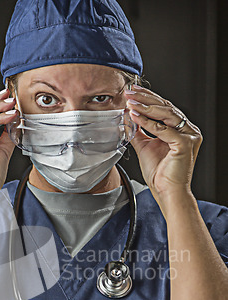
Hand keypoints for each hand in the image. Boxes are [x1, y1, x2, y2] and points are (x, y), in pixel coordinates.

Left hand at [124, 85, 201, 206]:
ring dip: (146, 106)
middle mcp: (188, 130)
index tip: (132, 92)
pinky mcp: (185, 144)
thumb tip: (127, 116)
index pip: (164, 108)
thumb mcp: (144, 147)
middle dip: (146, 98)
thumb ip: (138, 131)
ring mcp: (189, 136)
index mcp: (181, 130)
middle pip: (166, 107)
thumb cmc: (160, 174)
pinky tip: (135, 116)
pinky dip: (148, 122)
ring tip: (131, 101)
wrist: (166, 192)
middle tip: (130, 91)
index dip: (148, 98)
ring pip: (166, 114)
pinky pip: (163, 129)